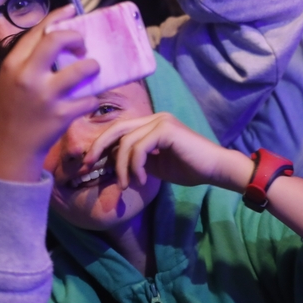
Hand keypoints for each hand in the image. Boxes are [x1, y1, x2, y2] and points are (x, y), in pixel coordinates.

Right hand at [0, 5, 100, 181]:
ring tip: (92, 70)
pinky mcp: (62, 115)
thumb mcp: (9, 81)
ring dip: (93, 67)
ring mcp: (46, 96)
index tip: (72, 10)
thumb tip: (57, 37)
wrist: (9, 151)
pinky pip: (89, 99)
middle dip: (77, 37)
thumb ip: (27, 61)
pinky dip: (91, 100)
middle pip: (57, 40)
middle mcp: (27, 77)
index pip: (37, 32)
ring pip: (83, 68)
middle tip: (83, 45)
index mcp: (13, 65)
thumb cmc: (13, 111)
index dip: (57, 17)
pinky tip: (86, 102)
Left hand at [83, 112, 248, 190]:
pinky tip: (142, 180)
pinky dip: (135, 166)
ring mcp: (161, 121)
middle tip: (86, 168)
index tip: (87, 165)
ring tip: (126, 185)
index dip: (101, 146)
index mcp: (151, 123)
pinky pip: (139, 147)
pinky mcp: (166, 129)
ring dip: (122, 167)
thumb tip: (110, 166)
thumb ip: (135, 161)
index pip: (119, 130)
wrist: (215, 169)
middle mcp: (155, 117)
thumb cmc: (189, 169)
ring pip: (126, 141)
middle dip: (98, 148)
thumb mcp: (154, 166)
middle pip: (116, 129)